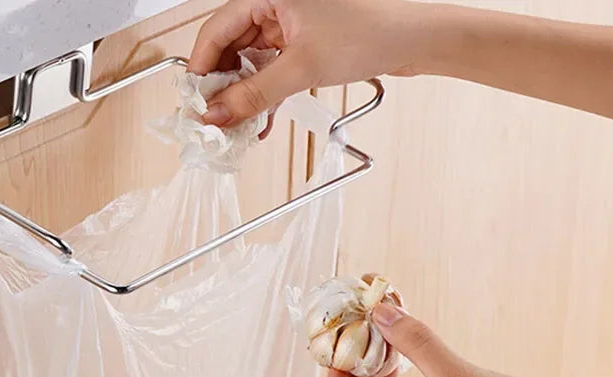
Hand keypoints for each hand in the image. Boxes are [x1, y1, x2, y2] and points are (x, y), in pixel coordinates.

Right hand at [190, 0, 612, 127]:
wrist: (418, 39)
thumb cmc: (372, 30)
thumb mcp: (303, 68)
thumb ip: (254, 95)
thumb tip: (217, 114)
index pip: (216, 29)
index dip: (202, 69)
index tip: (195, 103)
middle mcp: (275, 5)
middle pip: (230, 47)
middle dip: (222, 87)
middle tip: (215, 121)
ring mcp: (289, 26)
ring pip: (250, 63)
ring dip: (244, 98)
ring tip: (240, 128)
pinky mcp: (303, 45)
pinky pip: (271, 72)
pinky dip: (265, 97)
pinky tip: (262, 122)